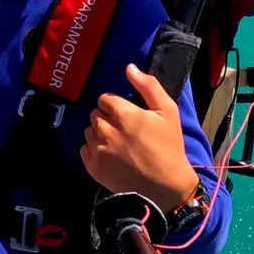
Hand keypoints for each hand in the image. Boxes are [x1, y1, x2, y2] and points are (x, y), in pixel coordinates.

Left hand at [80, 64, 199, 213]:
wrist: (165, 186)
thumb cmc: (169, 146)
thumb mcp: (168, 111)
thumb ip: (148, 86)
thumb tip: (129, 68)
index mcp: (123, 113)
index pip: (105, 98)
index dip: (116, 105)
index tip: (128, 115)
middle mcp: (106, 129)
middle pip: (96, 114)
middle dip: (107, 118)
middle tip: (124, 130)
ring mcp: (97, 149)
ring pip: (89, 130)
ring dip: (100, 133)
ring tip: (117, 143)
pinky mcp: (92, 166)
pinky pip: (84, 149)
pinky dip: (94, 149)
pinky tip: (110, 155)